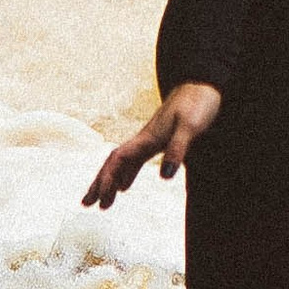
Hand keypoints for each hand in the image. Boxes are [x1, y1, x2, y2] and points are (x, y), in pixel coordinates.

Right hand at [82, 83, 220, 205]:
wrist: (202, 86)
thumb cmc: (197, 104)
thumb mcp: (189, 127)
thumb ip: (177, 150)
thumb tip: (165, 176)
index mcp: (146, 138)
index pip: (119, 159)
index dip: (107, 178)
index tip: (99, 197)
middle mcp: (143, 140)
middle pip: (113, 162)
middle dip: (99, 182)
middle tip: (86, 203)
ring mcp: (149, 140)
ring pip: (122, 163)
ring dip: (109, 181)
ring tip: (101, 202)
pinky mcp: (158, 141)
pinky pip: (134, 161)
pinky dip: (125, 174)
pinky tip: (124, 185)